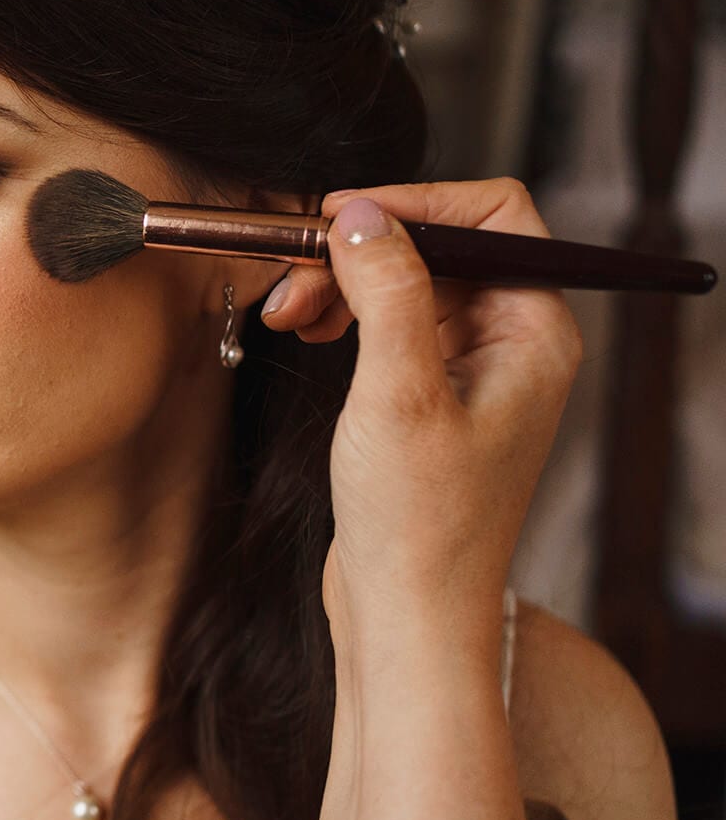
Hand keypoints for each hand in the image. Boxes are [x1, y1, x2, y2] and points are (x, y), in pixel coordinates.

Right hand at [260, 180, 583, 653]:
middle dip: (360, 249)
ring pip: (403, 282)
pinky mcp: (427, 397)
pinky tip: (303, 334)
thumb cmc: (419, 525)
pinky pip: (386, 324)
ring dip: (340, 283)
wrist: (407, 617)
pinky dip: (341, 317)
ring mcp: (469, 370)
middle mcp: (512, 343)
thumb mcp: (398, 395)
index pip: (494, 217)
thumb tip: (362, 213)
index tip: (337, 217)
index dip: (415, 202)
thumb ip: (388, 291)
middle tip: (292, 274)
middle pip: (438, 245)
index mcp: (534, 333)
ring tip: (285, 314)